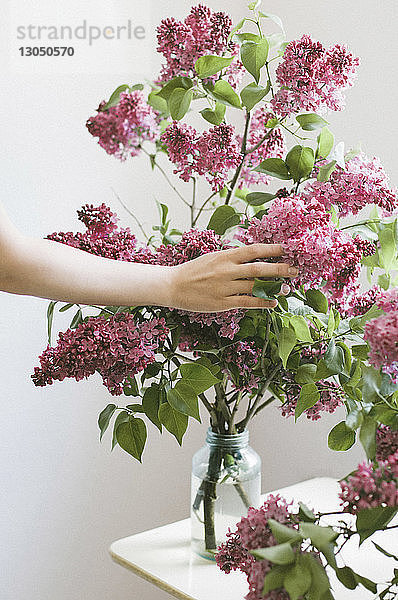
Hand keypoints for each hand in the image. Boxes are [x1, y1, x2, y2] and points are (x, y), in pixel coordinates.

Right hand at [169, 243, 297, 311]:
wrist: (172, 285)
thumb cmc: (194, 270)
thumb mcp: (213, 257)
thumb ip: (232, 257)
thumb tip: (253, 255)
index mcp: (225, 256)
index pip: (254, 250)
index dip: (272, 249)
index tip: (287, 249)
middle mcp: (227, 270)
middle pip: (259, 268)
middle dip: (280, 269)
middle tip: (295, 269)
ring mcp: (225, 287)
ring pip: (255, 287)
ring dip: (274, 287)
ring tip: (288, 288)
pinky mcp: (222, 303)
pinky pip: (247, 302)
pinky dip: (262, 302)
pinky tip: (273, 302)